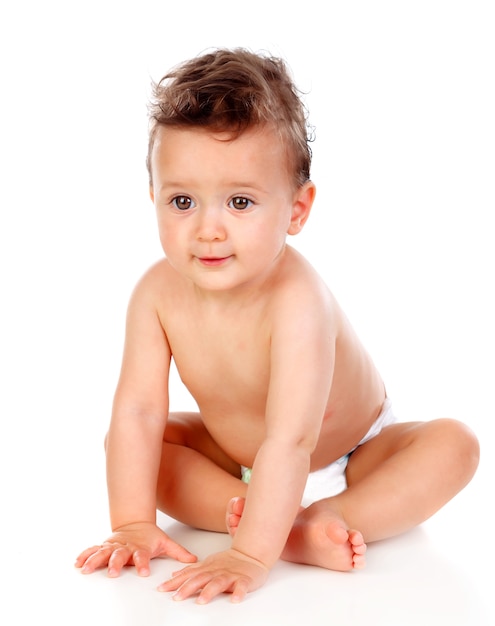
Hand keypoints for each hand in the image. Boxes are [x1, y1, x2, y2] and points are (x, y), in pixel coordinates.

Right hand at [75, 522, 196, 576]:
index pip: (142, 555)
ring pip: (103, 552)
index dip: (143, 563)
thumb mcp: (165, 542)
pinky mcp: (105, 546)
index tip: (144, 572)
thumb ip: (178, 552)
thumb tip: (194, 560)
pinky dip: (85, 555)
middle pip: (119, 555)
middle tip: (112, 572)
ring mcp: (114, 546)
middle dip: (115, 563)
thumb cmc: (150, 536)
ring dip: (94, 560)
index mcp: (140, 547)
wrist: (136, 523)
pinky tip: (77, 562)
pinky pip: (93, 550)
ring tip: (86, 569)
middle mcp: (125, 547)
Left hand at [158, 548, 269, 603]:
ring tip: (201, 600)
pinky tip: (235, 599)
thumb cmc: (228, 562)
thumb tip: (174, 576)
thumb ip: (191, 571)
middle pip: (200, 579)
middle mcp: (217, 571)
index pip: (188, 575)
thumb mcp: (207, 564)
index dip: (175, 582)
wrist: (251, 555)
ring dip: (210, 591)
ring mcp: (231, 575)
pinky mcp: (244, 580)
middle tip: (176, 597)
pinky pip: (242, 587)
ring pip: (219, 583)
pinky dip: (239, 593)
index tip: (161, 589)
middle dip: (188, 588)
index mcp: (207, 568)